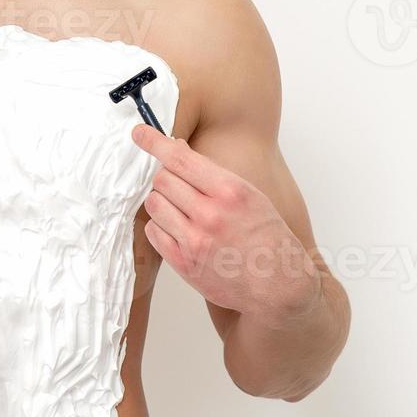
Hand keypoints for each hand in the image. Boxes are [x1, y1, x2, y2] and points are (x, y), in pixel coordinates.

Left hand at [131, 125, 320, 326]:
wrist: (277, 283)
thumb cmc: (267, 236)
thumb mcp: (250, 195)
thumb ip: (214, 176)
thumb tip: (178, 151)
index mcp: (230, 191)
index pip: (181, 158)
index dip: (155, 142)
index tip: (139, 133)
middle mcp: (210, 214)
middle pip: (163, 179)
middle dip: (166, 176)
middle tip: (178, 183)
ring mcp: (195, 240)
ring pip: (154, 204)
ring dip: (162, 201)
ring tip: (179, 207)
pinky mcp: (184, 263)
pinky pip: (154, 233)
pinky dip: (160, 226)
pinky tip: (177, 228)